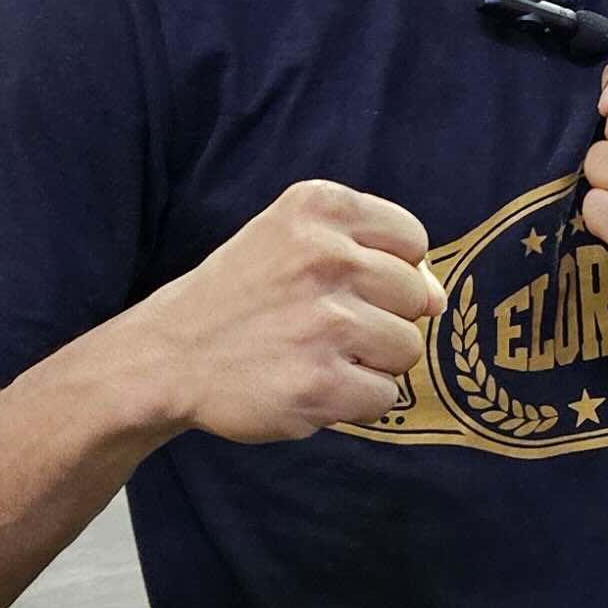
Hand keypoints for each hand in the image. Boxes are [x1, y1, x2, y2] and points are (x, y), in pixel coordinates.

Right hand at [139, 179, 439, 444]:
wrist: (168, 356)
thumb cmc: (245, 296)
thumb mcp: (296, 240)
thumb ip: (377, 254)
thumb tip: (440, 300)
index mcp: (319, 207)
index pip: (412, 239)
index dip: (389, 269)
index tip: (342, 283)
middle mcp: (325, 257)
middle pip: (415, 298)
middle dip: (381, 318)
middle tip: (321, 324)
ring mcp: (323, 322)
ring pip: (407, 349)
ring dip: (370, 362)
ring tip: (316, 354)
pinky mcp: (318, 383)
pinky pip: (385, 396)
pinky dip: (355, 401)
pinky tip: (310, 383)